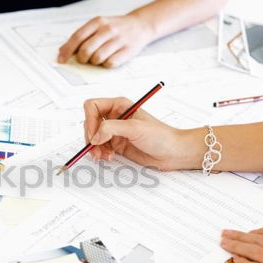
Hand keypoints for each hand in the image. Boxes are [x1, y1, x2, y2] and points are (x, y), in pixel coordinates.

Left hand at [57, 14, 154, 67]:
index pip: (77, 37)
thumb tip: (63, 50)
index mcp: (97, 22)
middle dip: (82, 58)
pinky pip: (110, 64)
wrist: (141, 25)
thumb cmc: (116, 27)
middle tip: (85, 59)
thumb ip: (82, 36)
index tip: (61, 59)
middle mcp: (108, 29)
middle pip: (86, 50)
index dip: (67, 50)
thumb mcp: (98, 25)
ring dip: (95, 62)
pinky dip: (106, 64)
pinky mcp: (127, 50)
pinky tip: (109, 58)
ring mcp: (118, 39)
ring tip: (99, 57)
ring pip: (97, 58)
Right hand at [83, 97, 200, 170]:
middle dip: (91, 137)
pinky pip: (100, 147)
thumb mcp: (135, 128)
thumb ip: (112, 128)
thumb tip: (94, 136)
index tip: (94, 135)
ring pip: (93, 137)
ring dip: (95, 148)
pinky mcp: (116, 144)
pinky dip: (100, 153)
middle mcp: (115, 117)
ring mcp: (115, 131)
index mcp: (119, 105)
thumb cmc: (160, 136)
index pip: (92, 106)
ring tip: (103, 156)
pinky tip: (109, 157)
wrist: (173, 152)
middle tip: (95, 149)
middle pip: (90, 123)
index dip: (90, 120)